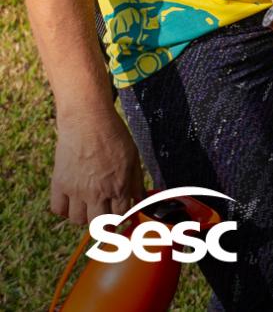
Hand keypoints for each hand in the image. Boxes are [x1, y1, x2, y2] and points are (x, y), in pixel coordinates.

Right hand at [50, 109, 143, 227]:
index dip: (121, 217)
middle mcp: (97, 192)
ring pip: (78, 220)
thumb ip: (136, 182)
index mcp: (119, 186)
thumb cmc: (114, 137)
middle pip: (98, 224)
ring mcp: (76, 190)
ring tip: (88, 204)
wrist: (88, 122)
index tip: (119, 214)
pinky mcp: (59, 184)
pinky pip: (58, 209)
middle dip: (103, 222)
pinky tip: (71, 200)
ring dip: (84, 216)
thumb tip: (139, 200)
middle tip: (104, 214)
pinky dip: (64, 209)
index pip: (120, 216)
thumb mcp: (133, 158)